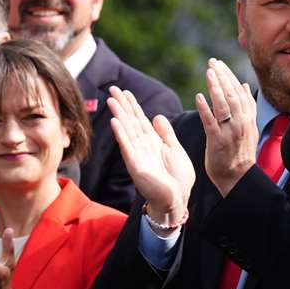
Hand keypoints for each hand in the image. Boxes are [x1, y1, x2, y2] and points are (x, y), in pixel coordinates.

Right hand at [110, 84, 194, 215]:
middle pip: (131, 121)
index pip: (140, 120)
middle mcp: (142, 147)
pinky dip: (122, 134)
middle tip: (112, 88)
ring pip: (127, 131)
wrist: (177, 200)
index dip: (133, 105)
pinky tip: (115, 122)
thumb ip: (166, 134)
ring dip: (119, 115)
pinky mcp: (136, 166)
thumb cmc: (177, 178)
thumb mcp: (174, 150)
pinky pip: (128, 147)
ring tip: (111, 100)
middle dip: (123, 105)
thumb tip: (157, 116)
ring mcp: (138, 156)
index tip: (125, 91)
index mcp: (152, 142)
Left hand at [195, 59, 260, 196]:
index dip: (229, 76)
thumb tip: (244, 85)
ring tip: (208, 73)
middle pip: (232, 95)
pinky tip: (199, 97)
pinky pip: (211, 122)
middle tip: (212, 62)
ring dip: (216, 87)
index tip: (219, 63)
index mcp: (248, 118)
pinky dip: (205, 109)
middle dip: (222, 77)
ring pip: (224, 106)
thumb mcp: (247, 127)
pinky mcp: (218, 142)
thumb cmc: (239, 153)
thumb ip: (246, 106)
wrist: (238, 178)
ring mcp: (230, 132)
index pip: (239, 92)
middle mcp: (241, 123)